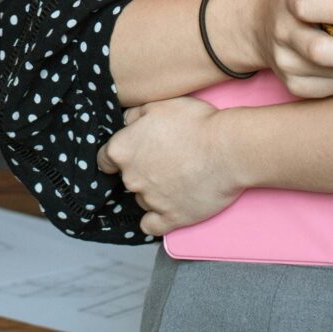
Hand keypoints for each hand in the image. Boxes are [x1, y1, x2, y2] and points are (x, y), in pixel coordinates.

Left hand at [96, 96, 241, 236]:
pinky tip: (166, 211)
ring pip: (143, 200)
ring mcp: (150, 200)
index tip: (130, 155)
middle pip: (127, 179)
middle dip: (142, 172)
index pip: (104, 160)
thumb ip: (135, 115)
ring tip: (178, 180)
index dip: (116, 158)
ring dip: (154, 193)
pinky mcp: (171, 218)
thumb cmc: (195, 123)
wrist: (227, 149)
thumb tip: (126, 122)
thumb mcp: (159, 105)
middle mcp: (131, 178)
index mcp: (123, 150)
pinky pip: (152, 226)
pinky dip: (157, 219)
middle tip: (166, 161)